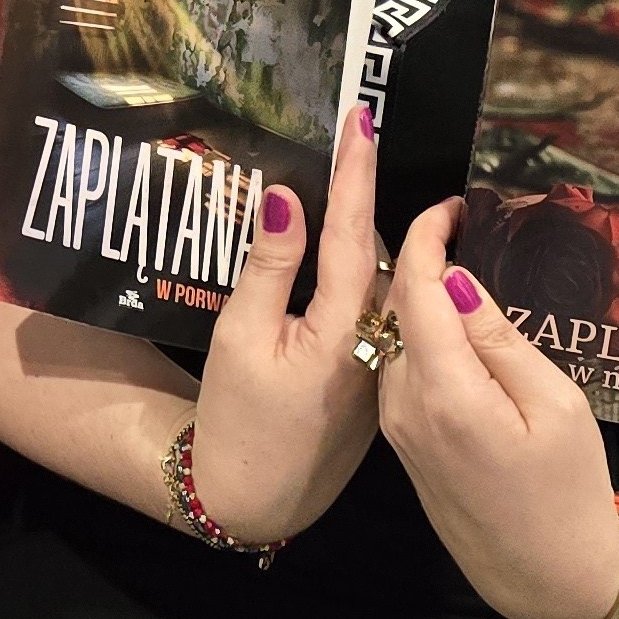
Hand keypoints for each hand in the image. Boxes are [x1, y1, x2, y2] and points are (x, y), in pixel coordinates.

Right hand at [182, 103, 387, 547]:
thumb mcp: (239, 336)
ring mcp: (380, 364)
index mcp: (342, 328)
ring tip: (359, 177)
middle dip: (370, 194)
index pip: (355, 234)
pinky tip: (352, 251)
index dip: (357, 174)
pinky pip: (375, 314)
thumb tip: (289, 199)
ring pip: (381, 286)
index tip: (365, 119)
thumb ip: (269, 266)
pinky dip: (366, 275)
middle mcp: (375, 342)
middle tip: (363, 135)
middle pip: (377, 255)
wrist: (255, 499)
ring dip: (370, 233)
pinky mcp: (375, 383)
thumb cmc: (238, 416)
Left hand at [373, 198, 618, 618]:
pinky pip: (399, 368)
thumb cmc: (567, 492)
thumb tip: (456, 280)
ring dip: (416, 295)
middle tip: (461, 222)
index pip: (416, 290)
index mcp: (443, 393)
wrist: (544, 578)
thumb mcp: (554, 406)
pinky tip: (451, 320)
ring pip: (393, 337)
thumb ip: (499, 338)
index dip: (428, 236)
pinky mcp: (403, 440)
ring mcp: (397, 426)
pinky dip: (418, 333)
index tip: (453, 204)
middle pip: (396, 309)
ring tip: (460, 260)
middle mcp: (404, 405)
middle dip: (419, 257)